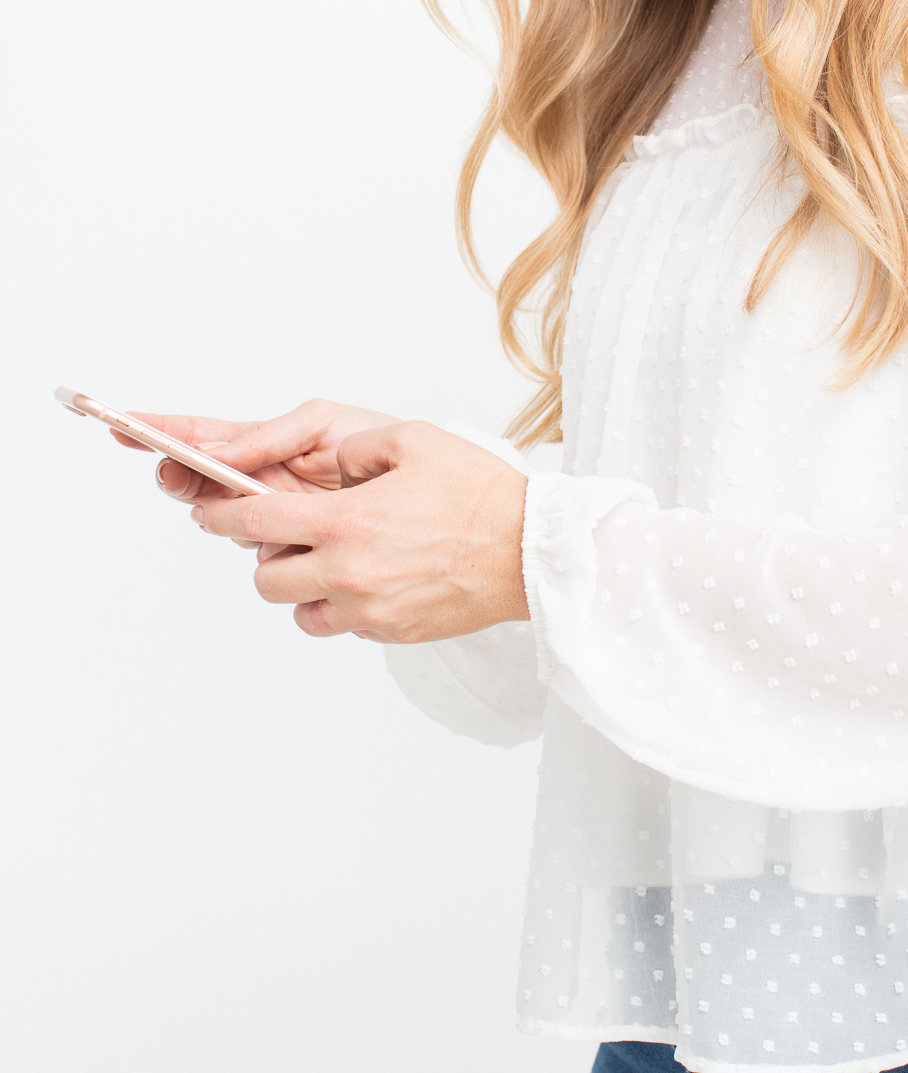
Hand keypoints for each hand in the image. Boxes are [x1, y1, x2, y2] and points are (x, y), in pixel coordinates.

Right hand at [112, 398, 400, 558]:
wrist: (433, 492)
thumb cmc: (380, 446)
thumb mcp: (324, 425)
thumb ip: (269, 436)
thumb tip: (215, 451)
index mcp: (265, 445)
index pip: (202, 438)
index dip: (160, 433)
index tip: (121, 425)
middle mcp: (263, 485)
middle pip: (201, 484)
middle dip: (183, 476)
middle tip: (177, 474)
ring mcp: (278, 522)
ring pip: (229, 525)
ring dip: (228, 513)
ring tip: (246, 498)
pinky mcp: (299, 554)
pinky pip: (268, 557)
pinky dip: (267, 547)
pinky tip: (280, 537)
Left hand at [187, 420, 530, 641]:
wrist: (531, 550)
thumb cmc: (478, 490)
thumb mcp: (411, 439)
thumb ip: (352, 447)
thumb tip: (323, 464)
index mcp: (346, 521)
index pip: (254, 522)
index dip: (222, 514)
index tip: (211, 510)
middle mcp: (349, 572)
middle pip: (266, 578)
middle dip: (266, 555)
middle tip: (288, 537)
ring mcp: (370, 610)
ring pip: (300, 612)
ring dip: (302, 588)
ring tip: (332, 561)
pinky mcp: (392, 632)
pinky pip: (342, 625)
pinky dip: (340, 607)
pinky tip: (368, 581)